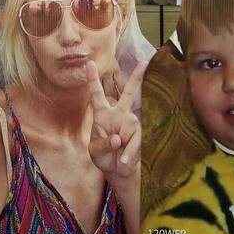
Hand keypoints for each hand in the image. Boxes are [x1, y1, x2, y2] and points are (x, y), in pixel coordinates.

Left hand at [86, 60, 145, 180]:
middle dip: (137, 78)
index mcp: (102, 114)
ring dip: (121, 146)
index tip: (89, 63)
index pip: (97, 94)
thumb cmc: (103, 157)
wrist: (117, 170)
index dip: (92, 79)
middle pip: (129, 93)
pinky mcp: (139, 134)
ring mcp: (130, 123)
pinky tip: (123, 160)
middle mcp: (118, 114)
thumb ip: (103, 144)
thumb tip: (117, 139)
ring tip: (117, 155)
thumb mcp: (95, 151)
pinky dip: (128, 154)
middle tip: (144, 63)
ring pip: (129, 127)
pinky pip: (134, 142)